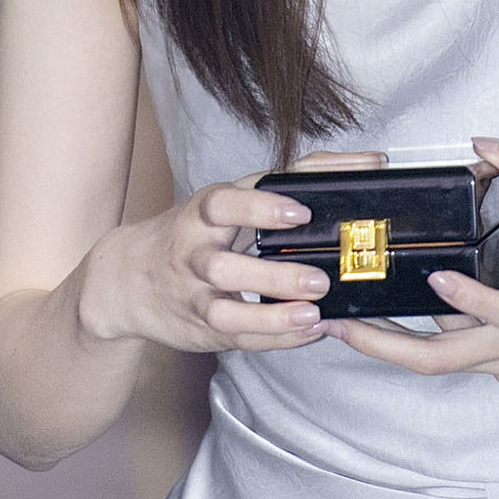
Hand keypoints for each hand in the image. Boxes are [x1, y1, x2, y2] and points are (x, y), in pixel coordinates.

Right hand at [72, 149, 383, 357]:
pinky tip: (307, 332)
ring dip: (271, 316)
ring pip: (226, 309)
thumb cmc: (198, 231)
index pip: (225, 202)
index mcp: (205, 213)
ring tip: (312, 315)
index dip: (260, 208)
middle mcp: (194, 252)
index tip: (300, 212)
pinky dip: (273, 337)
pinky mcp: (201, 327)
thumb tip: (371, 161)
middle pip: (225, 265)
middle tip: (319, 279)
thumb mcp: (234, 197)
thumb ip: (298, 178)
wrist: (126, 279)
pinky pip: (236, 337)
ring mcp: (195, 294)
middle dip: (272, 275)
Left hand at [334, 137, 498, 388]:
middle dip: (384, 347)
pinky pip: (462, 359)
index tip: (438, 277)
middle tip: (339, 325)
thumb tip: (484, 143)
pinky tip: (395, 326)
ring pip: (444, 364)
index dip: (467, 298)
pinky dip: (428, 344)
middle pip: (442, 361)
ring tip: (347, 326)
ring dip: (394, 348)